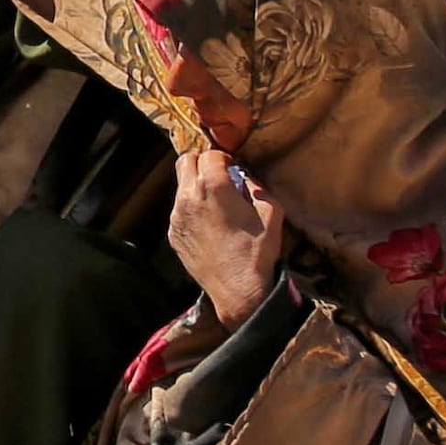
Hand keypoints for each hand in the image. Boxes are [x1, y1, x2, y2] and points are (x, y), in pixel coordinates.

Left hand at [167, 145, 288, 328]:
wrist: (239, 290)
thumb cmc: (258, 251)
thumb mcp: (271, 211)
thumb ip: (255, 185)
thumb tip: (243, 175)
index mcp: (213, 187)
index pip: (209, 154)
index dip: (223, 158)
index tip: (231, 167)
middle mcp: (188, 198)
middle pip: (185, 162)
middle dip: (202, 163)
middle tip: (217, 175)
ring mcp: (177, 217)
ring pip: (180, 187)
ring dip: (195, 187)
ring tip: (215, 203)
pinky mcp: (173, 234)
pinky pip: (178, 211)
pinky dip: (190, 209)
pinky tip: (209, 225)